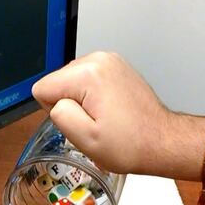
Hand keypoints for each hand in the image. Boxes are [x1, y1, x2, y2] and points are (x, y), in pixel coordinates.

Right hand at [33, 52, 199, 176]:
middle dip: (71, 105)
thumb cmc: (130, 144)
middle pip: (58, 82)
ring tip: (105, 118)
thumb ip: (59, 114)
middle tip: (96, 124)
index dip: (56, 112)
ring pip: (72, 83)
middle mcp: (99, 59)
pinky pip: (88, 81)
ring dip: (83, 102)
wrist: (162, 141)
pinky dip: (94, 96)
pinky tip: (111, 111)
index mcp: (88, 73)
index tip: (81, 122)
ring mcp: (110, 61)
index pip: (42, 88)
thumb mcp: (85, 139)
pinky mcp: (117, 67)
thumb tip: (54, 101)